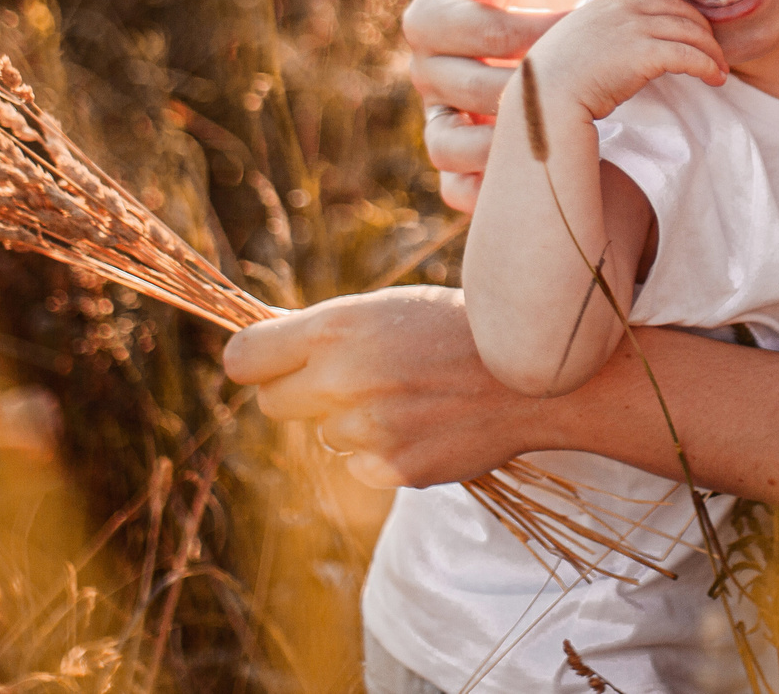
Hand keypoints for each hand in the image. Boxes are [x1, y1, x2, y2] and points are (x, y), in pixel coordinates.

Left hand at [222, 287, 550, 486]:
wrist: (535, 373)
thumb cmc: (458, 328)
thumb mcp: (389, 308)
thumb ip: (326, 329)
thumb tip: (264, 337)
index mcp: (337, 328)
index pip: (244, 358)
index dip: (256, 360)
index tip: (271, 362)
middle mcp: (342, 379)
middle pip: (273, 403)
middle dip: (300, 393)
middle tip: (345, 379)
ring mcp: (367, 429)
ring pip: (324, 434)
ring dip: (351, 420)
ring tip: (406, 395)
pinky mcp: (392, 470)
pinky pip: (359, 464)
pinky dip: (381, 450)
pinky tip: (422, 424)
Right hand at [403, 0, 595, 209]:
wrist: (539, 9)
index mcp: (428, 15)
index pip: (471, 29)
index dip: (526, 29)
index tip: (579, 23)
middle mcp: (425, 69)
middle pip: (461, 88)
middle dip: (525, 85)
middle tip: (580, 80)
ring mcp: (438, 114)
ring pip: (446, 145)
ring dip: (498, 145)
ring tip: (553, 132)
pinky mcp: (457, 150)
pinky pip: (454, 187)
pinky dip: (484, 192)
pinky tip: (531, 182)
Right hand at [520, 0, 727, 132]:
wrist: (545, 97)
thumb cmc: (553, 84)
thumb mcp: (574, 49)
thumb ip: (596, 42)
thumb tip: (612, 57)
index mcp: (606, 6)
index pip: (657, 2)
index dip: (681, 18)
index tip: (693, 37)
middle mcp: (622, 10)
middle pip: (680, 11)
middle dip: (703, 31)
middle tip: (715, 53)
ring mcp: (634, 28)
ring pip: (691, 31)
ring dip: (712, 51)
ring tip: (721, 70)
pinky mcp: (644, 53)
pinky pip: (690, 55)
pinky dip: (708, 66)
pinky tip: (716, 78)